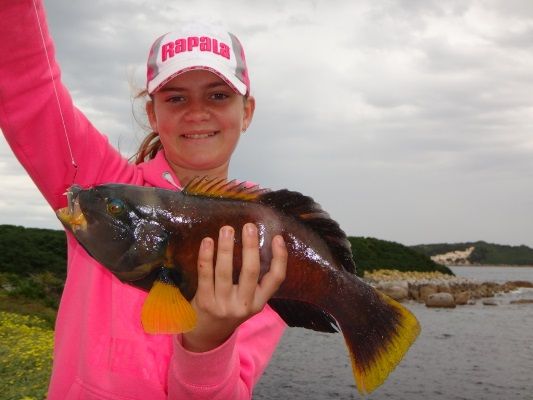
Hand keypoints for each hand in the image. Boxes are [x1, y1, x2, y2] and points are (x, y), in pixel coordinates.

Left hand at [182, 223, 286, 352]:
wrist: (206, 336)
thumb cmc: (229, 309)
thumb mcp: (248, 300)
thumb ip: (254, 280)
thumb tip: (256, 242)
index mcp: (259, 302)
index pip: (276, 279)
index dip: (280, 258)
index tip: (277, 238)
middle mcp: (244, 305)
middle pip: (251, 272)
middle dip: (250, 247)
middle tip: (249, 226)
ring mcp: (223, 305)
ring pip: (225, 272)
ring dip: (226, 248)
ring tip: (227, 229)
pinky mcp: (204, 302)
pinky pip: (205, 275)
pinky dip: (206, 257)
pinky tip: (207, 241)